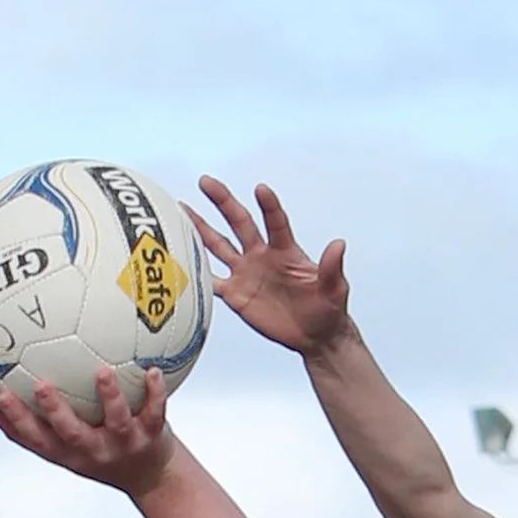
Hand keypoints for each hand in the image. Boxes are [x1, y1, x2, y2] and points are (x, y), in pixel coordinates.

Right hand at [0, 360, 174, 495]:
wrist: (154, 478)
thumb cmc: (101, 454)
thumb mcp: (65, 451)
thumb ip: (31, 432)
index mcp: (70, 454)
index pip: (37, 439)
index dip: (17, 419)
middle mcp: (95, 451)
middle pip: (72, 434)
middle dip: (55, 411)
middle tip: (40, 385)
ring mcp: (124, 444)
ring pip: (115, 422)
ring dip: (109, 396)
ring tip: (102, 371)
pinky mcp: (153, 436)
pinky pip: (156, 412)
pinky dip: (155, 392)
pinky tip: (152, 369)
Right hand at [191, 177, 351, 357]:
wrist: (315, 335)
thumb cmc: (328, 309)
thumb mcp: (335, 289)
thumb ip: (332, 268)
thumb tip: (339, 244)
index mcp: (285, 251)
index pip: (275, 223)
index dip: (269, 207)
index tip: (261, 189)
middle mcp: (261, 256)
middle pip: (239, 223)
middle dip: (223, 202)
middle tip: (206, 181)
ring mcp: (246, 273)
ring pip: (218, 245)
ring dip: (200, 229)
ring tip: (181, 209)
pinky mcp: (236, 295)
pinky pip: (211, 281)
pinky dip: (195, 273)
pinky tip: (177, 259)